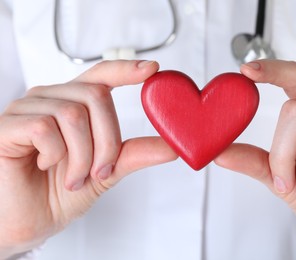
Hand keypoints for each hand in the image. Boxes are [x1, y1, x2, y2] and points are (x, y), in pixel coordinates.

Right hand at [0, 60, 176, 257]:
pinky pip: (44, 127)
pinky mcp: (8, 124)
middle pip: (96, 96)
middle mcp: (51, 99)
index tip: (153, 70)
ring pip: (73, 114)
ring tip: (74, 178)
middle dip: (108, 142)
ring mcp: (27, 108)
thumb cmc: (61, 193)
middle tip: (100, 172)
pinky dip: (56, 155)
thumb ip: (135, 154)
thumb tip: (172, 146)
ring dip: (83, 156)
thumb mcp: (106, 172)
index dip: (126, 69)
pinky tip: (46, 166)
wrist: (27, 222)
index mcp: (74, 104)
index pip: (101, 75)